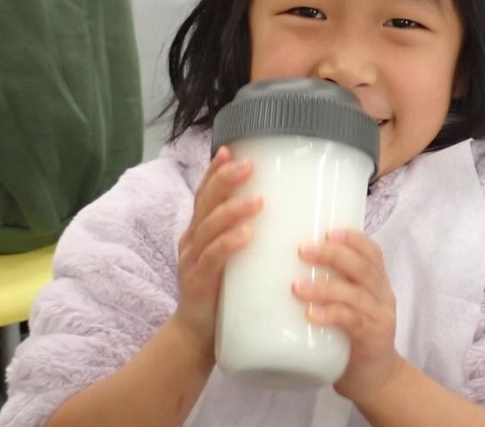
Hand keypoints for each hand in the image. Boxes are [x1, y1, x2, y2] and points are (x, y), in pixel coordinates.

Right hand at [173, 146, 262, 368]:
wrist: (199, 336)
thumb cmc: (224, 291)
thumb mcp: (237, 256)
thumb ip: (252, 234)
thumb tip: (291, 212)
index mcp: (200, 229)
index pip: (206, 193)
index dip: (215, 171)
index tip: (230, 149)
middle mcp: (192, 240)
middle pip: (206, 202)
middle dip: (226, 181)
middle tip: (249, 166)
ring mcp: (192, 261)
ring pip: (209, 227)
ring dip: (233, 211)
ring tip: (257, 201)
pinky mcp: (198, 283)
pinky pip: (212, 259)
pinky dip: (228, 245)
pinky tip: (245, 236)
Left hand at [292, 229, 403, 403]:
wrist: (375, 378)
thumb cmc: (351, 336)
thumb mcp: (346, 305)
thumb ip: (327, 286)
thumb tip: (280, 266)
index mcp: (377, 282)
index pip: (372, 251)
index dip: (353, 238)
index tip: (328, 230)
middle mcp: (382, 294)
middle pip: (362, 267)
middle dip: (332, 255)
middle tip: (302, 249)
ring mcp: (379, 316)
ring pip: (355, 293)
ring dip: (324, 287)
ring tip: (296, 286)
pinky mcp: (371, 338)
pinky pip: (352, 321)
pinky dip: (331, 314)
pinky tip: (311, 314)